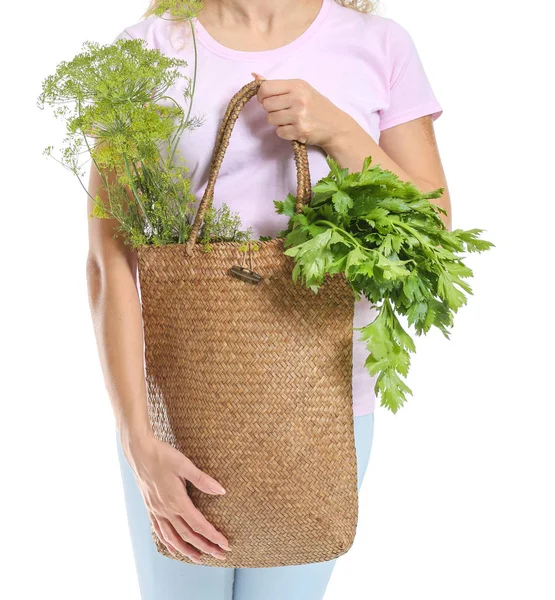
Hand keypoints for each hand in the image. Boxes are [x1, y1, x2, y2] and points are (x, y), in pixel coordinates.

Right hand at [121, 432, 230, 563]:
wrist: (139, 452)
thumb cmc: (163, 455)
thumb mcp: (185, 465)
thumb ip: (202, 480)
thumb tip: (221, 491)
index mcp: (177, 501)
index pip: (198, 525)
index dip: (213, 536)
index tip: (225, 545)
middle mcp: (166, 510)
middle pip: (188, 535)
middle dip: (205, 547)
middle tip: (220, 555)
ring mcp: (157, 511)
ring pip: (173, 538)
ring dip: (187, 550)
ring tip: (199, 559)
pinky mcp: (151, 508)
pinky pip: (159, 531)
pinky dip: (168, 542)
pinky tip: (173, 548)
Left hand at [252, 72, 353, 148]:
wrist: (335, 126)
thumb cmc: (317, 106)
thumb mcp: (301, 89)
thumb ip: (278, 85)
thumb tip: (254, 76)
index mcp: (297, 85)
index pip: (265, 88)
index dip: (262, 96)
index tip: (268, 100)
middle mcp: (298, 99)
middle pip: (266, 105)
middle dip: (272, 110)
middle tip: (284, 111)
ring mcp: (299, 116)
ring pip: (271, 119)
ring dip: (278, 122)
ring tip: (290, 120)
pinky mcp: (299, 131)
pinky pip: (279, 132)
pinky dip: (285, 132)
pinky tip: (295, 128)